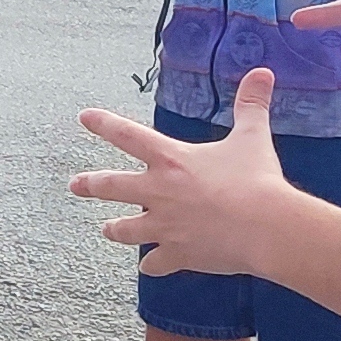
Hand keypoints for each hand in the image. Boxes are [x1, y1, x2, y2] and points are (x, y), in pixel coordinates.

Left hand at [71, 68, 309, 278]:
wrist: (265, 227)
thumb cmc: (258, 180)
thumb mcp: (253, 137)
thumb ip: (252, 105)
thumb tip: (263, 72)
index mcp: (171, 160)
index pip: (128, 135)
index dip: (104, 124)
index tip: (84, 117)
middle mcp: (159, 192)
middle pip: (112, 187)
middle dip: (90, 185)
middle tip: (74, 185)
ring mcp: (164, 226)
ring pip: (126, 230)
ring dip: (115, 229)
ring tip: (106, 229)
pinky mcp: (178, 254)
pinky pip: (157, 264)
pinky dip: (153, 266)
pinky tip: (148, 268)